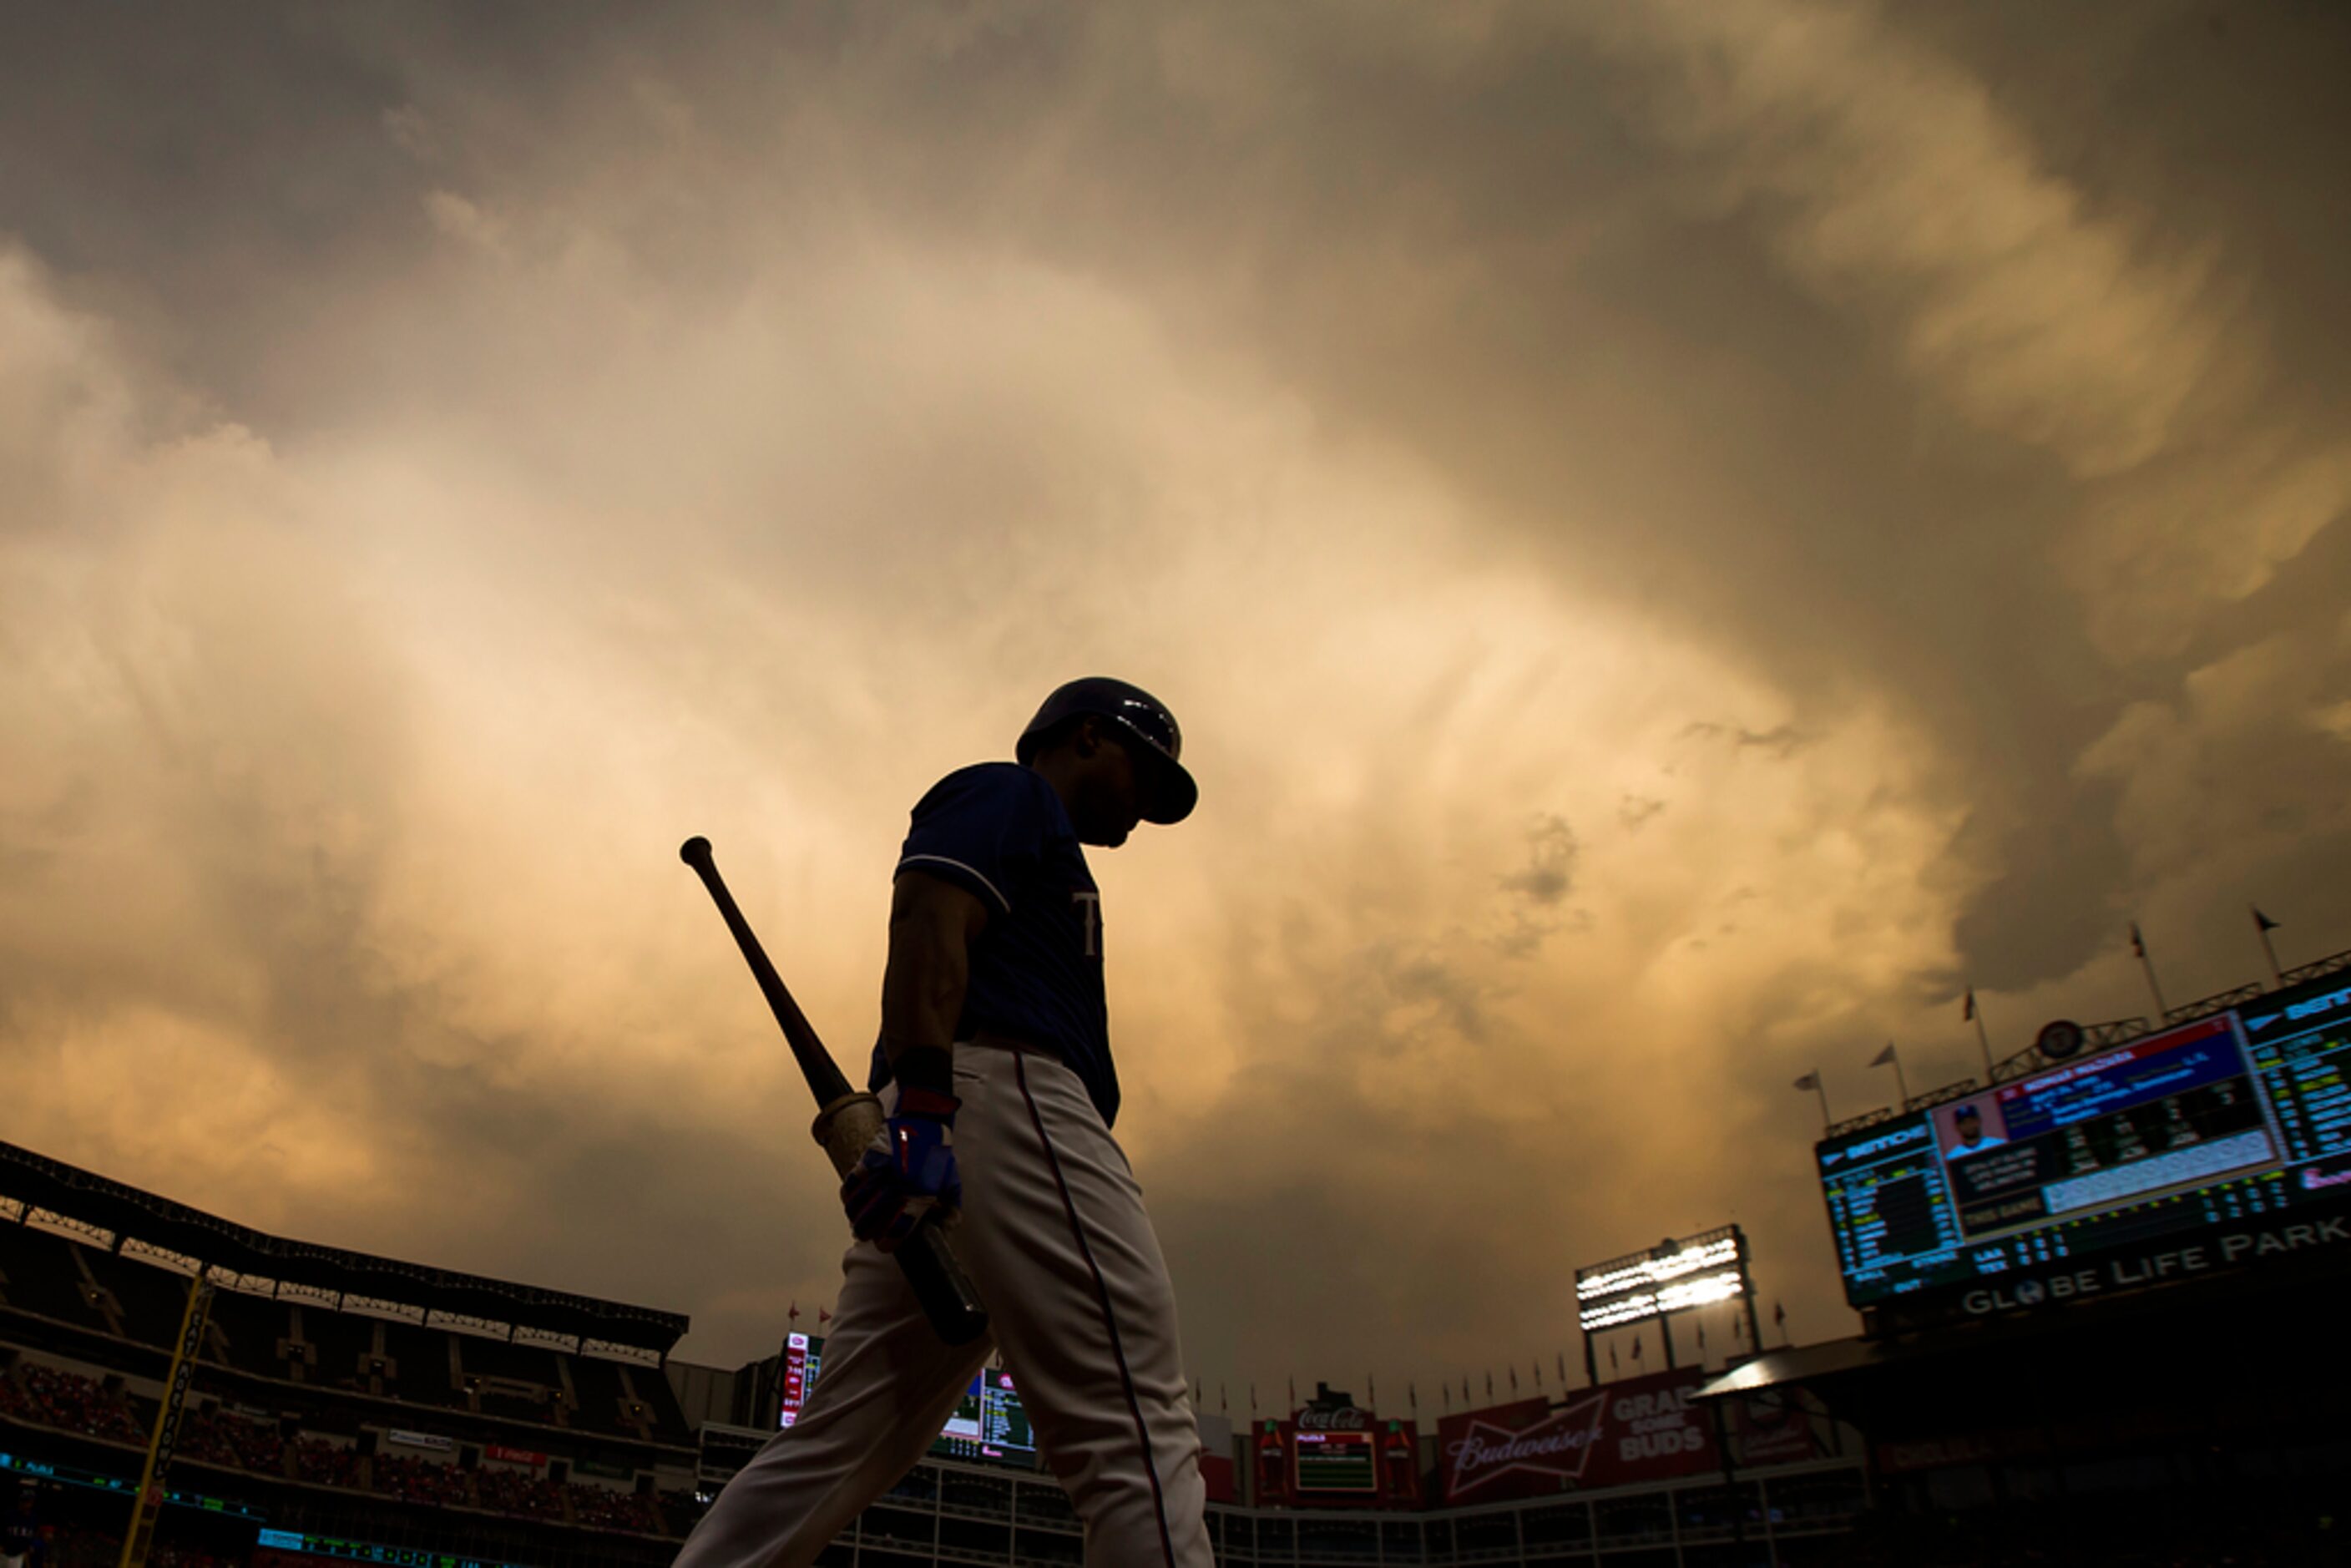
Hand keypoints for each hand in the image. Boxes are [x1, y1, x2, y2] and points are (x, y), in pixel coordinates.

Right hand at [840, 1087, 962, 1251]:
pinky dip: (848, 1194)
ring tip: (857, 1225)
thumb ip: (951, 1207)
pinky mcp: (870, 1157)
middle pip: (875, 1215)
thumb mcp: (951, 1180)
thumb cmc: (937, 1152)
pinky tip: (849, 1202)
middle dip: (869, 1231)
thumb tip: (946, 1228)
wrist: (923, 1118)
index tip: (885, 1245)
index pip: (901, 1223)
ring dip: (856, 1216)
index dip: (890, 1239)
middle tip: (868, 1236)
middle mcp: (901, 1180)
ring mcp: (884, 1168)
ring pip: (860, 1201)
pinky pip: (853, 1180)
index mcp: (923, 1189)